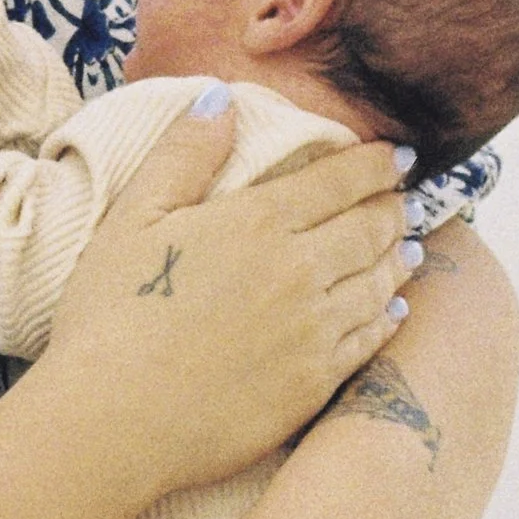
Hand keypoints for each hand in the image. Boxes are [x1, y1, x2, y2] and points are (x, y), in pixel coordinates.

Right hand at [45, 104, 413, 496]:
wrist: (115, 421)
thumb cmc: (110, 315)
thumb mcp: (132, 218)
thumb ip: (183, 155)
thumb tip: (220, 98)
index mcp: (259, 222)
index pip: (340, 180)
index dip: (375, 163)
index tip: (396, 155)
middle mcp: (302, 272)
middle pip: (372, 228)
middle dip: (394, 206)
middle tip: (404, 198)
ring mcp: (314, 331)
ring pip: (380, 282)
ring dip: (398, 257)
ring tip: (407, 247)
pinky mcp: (315, 383)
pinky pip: (370, 338)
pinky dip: (389, 315)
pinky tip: (391, 308)